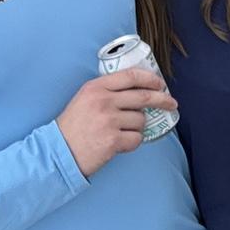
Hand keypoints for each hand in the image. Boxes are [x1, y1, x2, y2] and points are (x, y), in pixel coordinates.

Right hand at [56, 69, 175, 177]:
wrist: (58, 152)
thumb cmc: (72, 127)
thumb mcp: (85, 99)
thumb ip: (107, 91)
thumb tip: (140, 90)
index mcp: (96, 87)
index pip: (131, 76)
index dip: (150, 79)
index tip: (160, 84)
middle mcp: (103, 101)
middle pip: (143, 96)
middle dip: (162, 99)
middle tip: (171, 103)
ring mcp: (109, 120)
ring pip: (141, 120)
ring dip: (138, 127)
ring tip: (121, 132)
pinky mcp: (113, 140)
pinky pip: (137, 139)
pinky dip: (132, 142)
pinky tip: (119, 143)